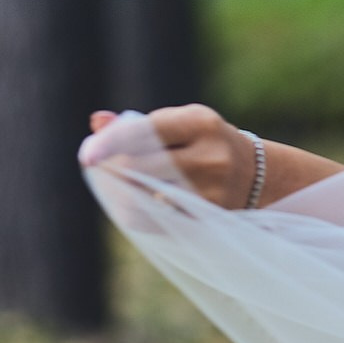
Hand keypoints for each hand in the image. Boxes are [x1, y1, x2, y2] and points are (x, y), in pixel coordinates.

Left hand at [80, 104, 258, 209]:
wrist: (256, 176)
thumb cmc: (203, 143)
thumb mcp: (179, 123)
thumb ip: (137, 124)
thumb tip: (97, 122)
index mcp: (200, 123)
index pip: (147, 132)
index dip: (113, 144)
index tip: (87, 157)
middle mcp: (209, 156)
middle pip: (140, 168)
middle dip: (113, 170)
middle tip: (100, 168)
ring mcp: (211, 190)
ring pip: (145, 198)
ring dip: (121, 194)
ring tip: (116, 186)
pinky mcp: (208, 216)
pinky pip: (157, 220)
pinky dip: (138, 212)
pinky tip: (132, 204)